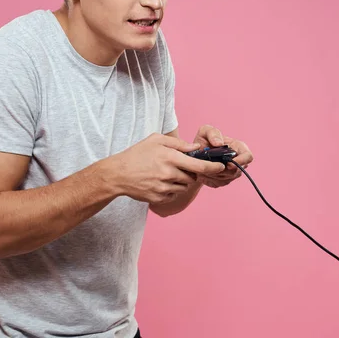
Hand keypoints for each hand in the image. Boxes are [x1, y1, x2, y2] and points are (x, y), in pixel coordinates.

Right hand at [109, 133, 224, 204]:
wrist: (117, 174)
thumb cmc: (137, 154)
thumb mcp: (156, 140)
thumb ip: (178, 144)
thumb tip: (196, 148)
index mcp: (170, 158)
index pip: (199, 165)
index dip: (213, 167)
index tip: (221, 167)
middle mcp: (168, 174)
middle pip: (192, 177)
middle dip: (191, 172)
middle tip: (180, 166)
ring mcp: (164, 188)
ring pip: (184, 186)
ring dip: (182, 181)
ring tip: (167, 173)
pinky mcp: (159, 198)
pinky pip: (174, 194)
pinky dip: (172, 189)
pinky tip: (160, 181)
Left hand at [192, 125, 253, 187]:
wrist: (195, 154)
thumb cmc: (204, 140)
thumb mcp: (205, 131)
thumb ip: (213, 133)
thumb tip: (219, 143)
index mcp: (239, 148)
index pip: (248, 157)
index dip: (241, 162)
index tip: (229, 164)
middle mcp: (239, 161)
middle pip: (236, 171)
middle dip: (221, 170)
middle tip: (208, 165)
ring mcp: (233, 172)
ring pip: (227, 178)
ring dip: (214, 174)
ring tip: (203, 166)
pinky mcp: (225, 180)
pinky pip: (219, 183)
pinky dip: (210, 179)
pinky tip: (203, 172)